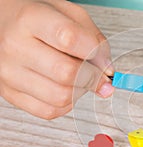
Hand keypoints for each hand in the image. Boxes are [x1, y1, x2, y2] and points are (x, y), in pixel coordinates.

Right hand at [0, 0, 113, 118]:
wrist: (5, 24)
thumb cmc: (39, 19)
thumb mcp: (70, 14)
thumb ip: (95, 40)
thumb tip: (106, 72)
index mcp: (31, 19)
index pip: (70, 39)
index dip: (94, 52)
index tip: (101, 58)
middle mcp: (15, 46)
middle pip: (67, 74)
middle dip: (93, 77)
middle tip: (97, 75)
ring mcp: (9, 73)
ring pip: (60, 97)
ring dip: (80, 91)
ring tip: (78, 79)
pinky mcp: (9, 93)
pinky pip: (49, 111)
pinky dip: (66, 103)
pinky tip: (65, 88)